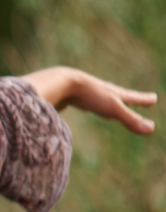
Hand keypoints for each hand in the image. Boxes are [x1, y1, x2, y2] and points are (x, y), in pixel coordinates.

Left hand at [23, 67, 156, 134]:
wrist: (58, 83)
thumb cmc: (87, 95)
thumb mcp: (112, 109)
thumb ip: (130, 119)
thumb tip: (151, 129)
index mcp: (112, 93)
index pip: (132, 97)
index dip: (143, 100)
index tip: (154, 98)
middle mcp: (99, 91)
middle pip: (117, 96)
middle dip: (129, 99)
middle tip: (137, 99)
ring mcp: (83, 93)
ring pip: (97, 98)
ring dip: (105, 101)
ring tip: (106, 101)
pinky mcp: (66, 97)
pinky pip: (76, 100)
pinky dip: (80, 103)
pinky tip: (72, 103)